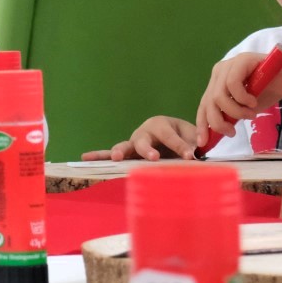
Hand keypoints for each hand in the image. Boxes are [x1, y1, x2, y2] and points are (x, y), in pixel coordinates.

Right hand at [84, 116, 203, 160]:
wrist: (174, 136)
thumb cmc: (184, 136)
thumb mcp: (192, 137)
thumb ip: (194, 143)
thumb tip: (196, 152)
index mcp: (161, 124)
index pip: (170, 136)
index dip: (181, 146)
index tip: (191, 157)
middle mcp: (144, 131)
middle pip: (143, 140)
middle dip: (148, 150)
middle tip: (154, 158)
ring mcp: (133, 142)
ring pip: (125, 147)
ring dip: (120, 152)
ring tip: (116, 158)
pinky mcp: (127, 153)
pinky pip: (110, 154)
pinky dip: (99, 156)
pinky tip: (85, 157)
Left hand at [196, 52, 281, 138]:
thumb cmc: (268, 93)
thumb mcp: (243, 109)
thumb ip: (229, 116)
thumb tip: (213, 133)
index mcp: (217, 84)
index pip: (204, 105)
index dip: (202, 125)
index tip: (203, 142)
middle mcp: (219, 73)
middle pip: (208, 103)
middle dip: (219, 122)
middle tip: (232, 132)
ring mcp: (229, 65)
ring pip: (219, 96)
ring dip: (235, 111)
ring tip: (251, 114)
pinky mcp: (241, 60)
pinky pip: (233, 84)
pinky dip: (242, 98)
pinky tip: (252, 102)